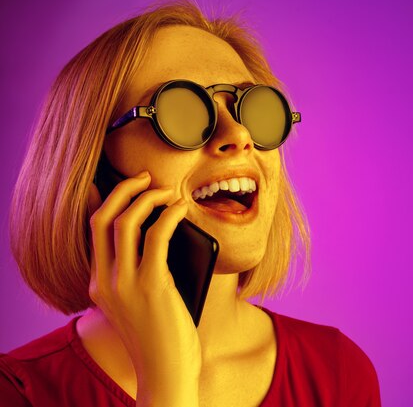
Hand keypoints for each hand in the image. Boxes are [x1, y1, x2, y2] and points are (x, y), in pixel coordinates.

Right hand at [87, 171, 199, 406]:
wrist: (166, 372)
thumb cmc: (161, 337)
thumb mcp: (141, 303)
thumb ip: (143, 272)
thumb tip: (162, 234)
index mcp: (98, 286)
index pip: (93, 232)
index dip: (106, 201)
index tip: (122, 184)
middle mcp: (105, 282)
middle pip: (103, 219)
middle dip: (123, 190)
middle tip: (145, 177)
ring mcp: (126, 284)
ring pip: (126, 222)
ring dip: (148, 198)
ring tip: (167, 191)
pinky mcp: (152, 286)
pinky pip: (157, 236)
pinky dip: (170, 215)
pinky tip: (181, 209)